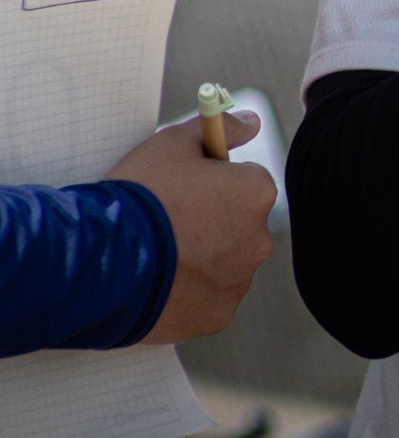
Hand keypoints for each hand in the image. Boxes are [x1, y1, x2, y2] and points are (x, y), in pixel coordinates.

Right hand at [107, 111, 275, 343]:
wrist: (100, 260)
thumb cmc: (139, 196)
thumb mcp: (172, 143)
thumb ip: (219, 128)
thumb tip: (252, 121)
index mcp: (256, 193)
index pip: (244, 181)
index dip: (210, 183)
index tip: (180, 190)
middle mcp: (259, 239)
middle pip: (237, 225)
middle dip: (210, 223)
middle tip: (165, 225)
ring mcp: (238, 281)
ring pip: (224, 264)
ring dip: (201, 260)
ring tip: (155, 257)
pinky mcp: (216, 316)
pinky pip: (207, 299)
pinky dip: (188, 294)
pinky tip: (158, 283)